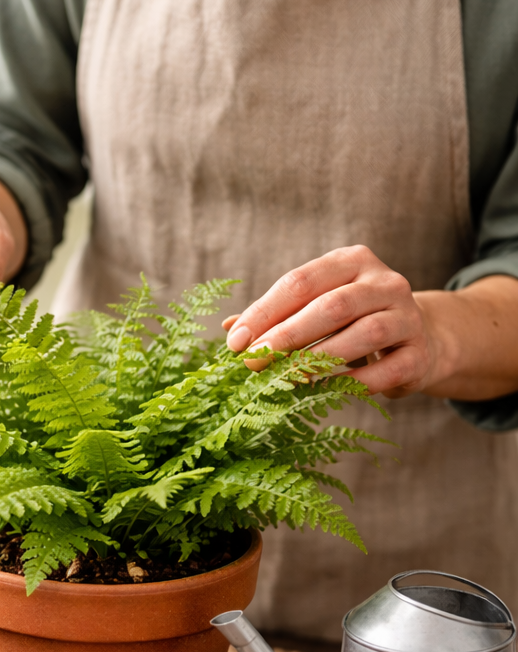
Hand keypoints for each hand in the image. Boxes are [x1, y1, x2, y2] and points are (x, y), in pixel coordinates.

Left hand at [222, 246, 440, 397]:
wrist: (419, 337)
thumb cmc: (350, 320)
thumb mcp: (314, 305)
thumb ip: (276, 315)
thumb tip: (231, 330)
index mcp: (350, 261)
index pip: (300, 282)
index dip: (264, 312)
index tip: (236, 342)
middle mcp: (384, 282)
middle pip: (332, 306)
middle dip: (287, 336)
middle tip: (254, 362)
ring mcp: (409, 316)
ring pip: (363, 335)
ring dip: (318, 360)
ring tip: (285, 378)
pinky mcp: (421, 353)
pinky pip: (386, 370)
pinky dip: (353, 383)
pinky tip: (325, 390)